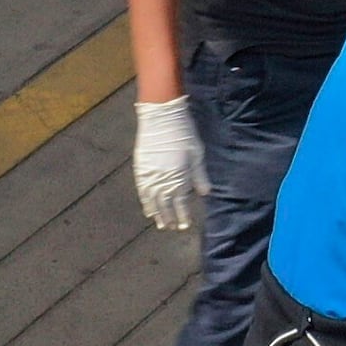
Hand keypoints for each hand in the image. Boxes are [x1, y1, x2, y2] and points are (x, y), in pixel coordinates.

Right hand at [130, 95, 202, 231]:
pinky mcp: (141, 168)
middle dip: (169, 217)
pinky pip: (142, 190)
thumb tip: (204, 194)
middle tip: (172, 228)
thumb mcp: (197, 153)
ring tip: (159, 224)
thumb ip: (199, 175)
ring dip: (156, 213)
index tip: (185, 225)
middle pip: (165, 204)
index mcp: (178, 176)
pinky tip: (147, 208)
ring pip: (152, 200)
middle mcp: (163, 178)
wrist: (161, 116)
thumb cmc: (184, 133)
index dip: (183, 215)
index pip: (181, 202)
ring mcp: (150, 174)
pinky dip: (145, 201)